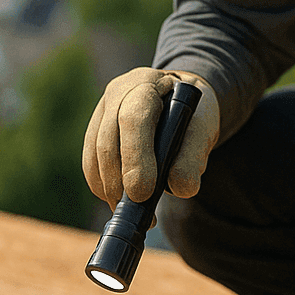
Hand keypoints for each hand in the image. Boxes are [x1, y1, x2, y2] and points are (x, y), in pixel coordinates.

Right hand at [82, 67, 219, 208]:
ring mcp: (102, 111)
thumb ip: (195, 156)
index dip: (135, 157)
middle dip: (119, 180)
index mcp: (148, 84)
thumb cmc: (193, 114)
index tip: (142, 192)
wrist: (180, 100)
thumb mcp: (204, 128)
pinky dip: (102, 186)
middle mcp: (118, 93)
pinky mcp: (94, 131)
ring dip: (109, 188)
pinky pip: (90, 163)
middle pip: (108, 139)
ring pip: (94, 154)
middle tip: (137, 209)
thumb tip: (181, 188)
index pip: (134, 118)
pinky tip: (119, 201)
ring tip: (132, 211)